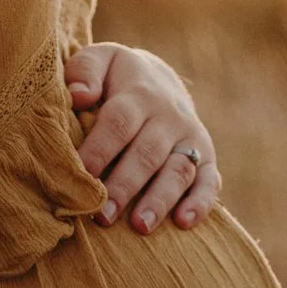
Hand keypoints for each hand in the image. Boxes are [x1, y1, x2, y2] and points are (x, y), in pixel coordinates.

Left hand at [64, 43, 220, 233]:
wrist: (159, 78)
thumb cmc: (115, 77)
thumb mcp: (100, 61)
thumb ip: (84, 72)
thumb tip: (78, 95)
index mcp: (138, 93)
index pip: (118, 123)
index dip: (99, 151)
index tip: (79, 177)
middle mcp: (168, 116)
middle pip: (147, 154)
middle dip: (124, 186)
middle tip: (102, 216)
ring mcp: (190, 138)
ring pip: (178, 171)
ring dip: (160, 200)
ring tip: (139, 227)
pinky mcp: (205, 156)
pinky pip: (208, 180)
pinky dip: (200, 202)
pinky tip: (183, 222)